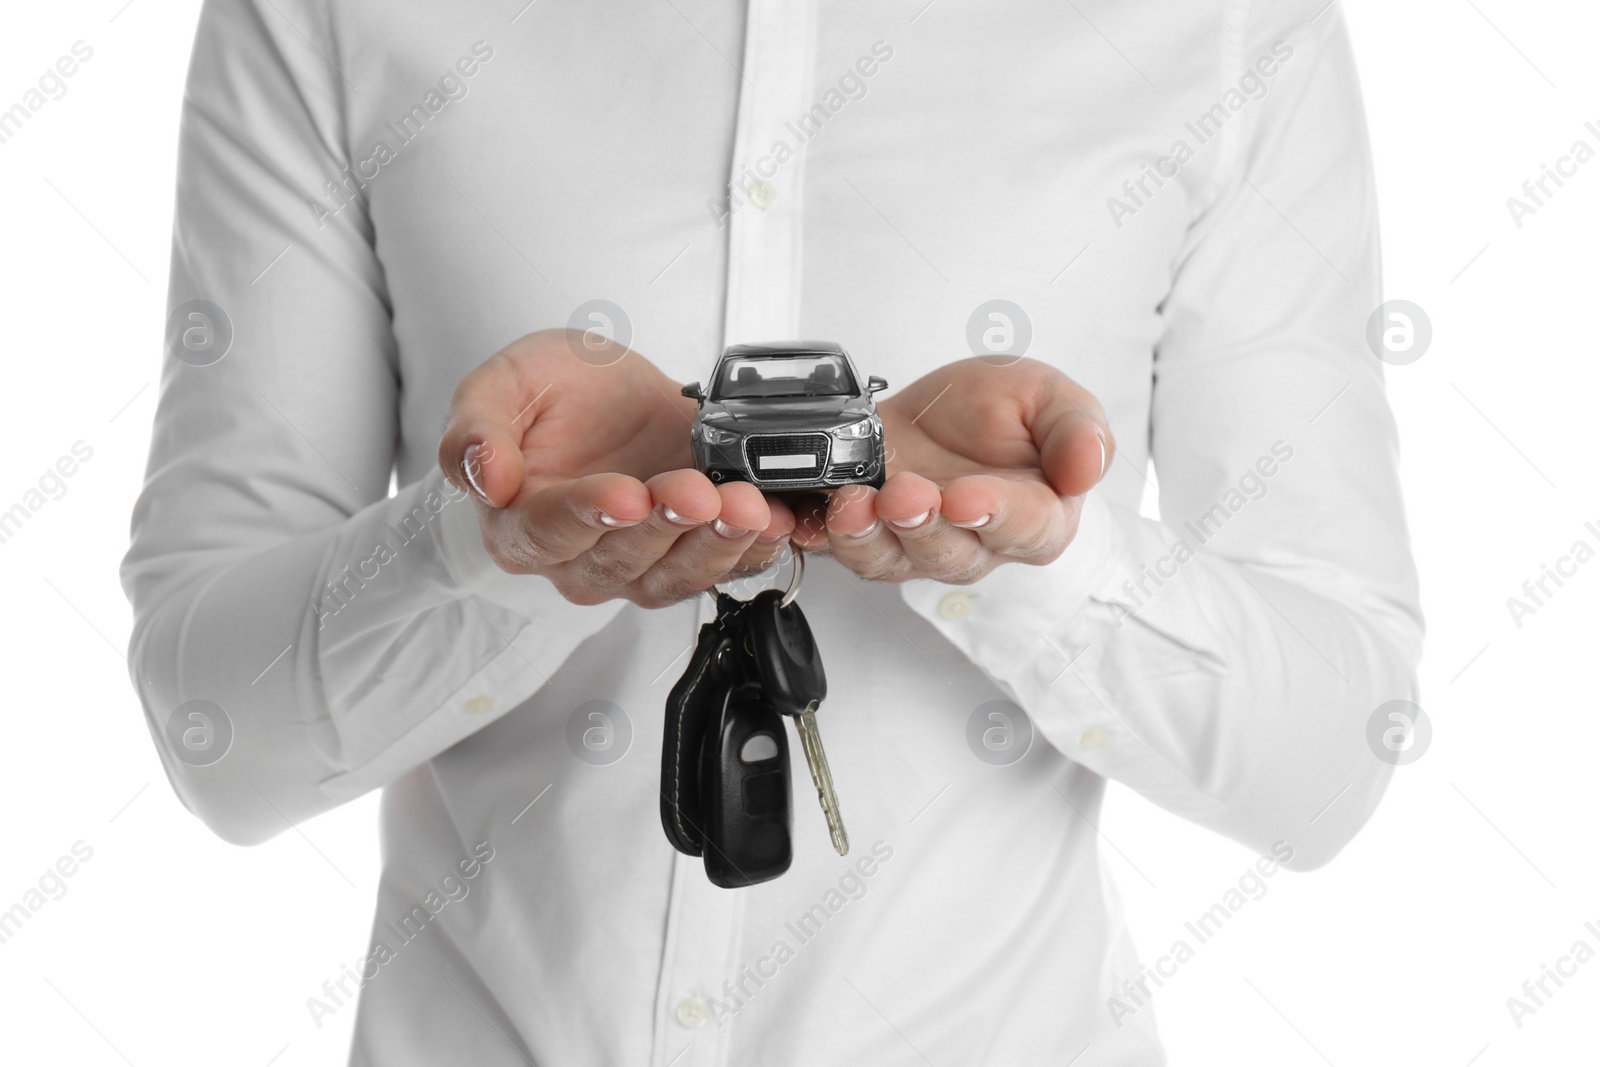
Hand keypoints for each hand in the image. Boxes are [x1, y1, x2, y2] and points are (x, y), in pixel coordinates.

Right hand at [438, 330, 794, 607]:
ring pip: (676, 573)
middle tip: (697, 490)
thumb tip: (482, 474)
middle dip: (665, 524)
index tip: (625, 494)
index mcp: (519, 525)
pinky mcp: (689, 557)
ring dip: (716, 543)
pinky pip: (724, 568)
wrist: (606, 397)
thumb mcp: (501, 385)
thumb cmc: (549, 397)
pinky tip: (776, 522)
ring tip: (746, 506)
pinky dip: (755, 548)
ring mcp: (637, 565)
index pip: (548, 531)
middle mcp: (577, 560)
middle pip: (621, 557)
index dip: (588, 515)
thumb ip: (475, 430)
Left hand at [790, 357, 1112, 583]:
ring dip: (868, 535)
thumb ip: (1077, 429)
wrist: (936, 408)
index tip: (967, 498)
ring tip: (852, 500)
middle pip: (950, 552)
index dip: (994, 515)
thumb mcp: (1050, 397)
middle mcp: (976, 545)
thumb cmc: (998, 411)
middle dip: (922, 523)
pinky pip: (842, 550)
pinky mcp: (868, 537)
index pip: (1023, 528)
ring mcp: (916, 547)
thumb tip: (1089, 469)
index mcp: (1036, 516)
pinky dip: (820, 536)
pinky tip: (808, 517)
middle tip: (904, 491)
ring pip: (892, 560)